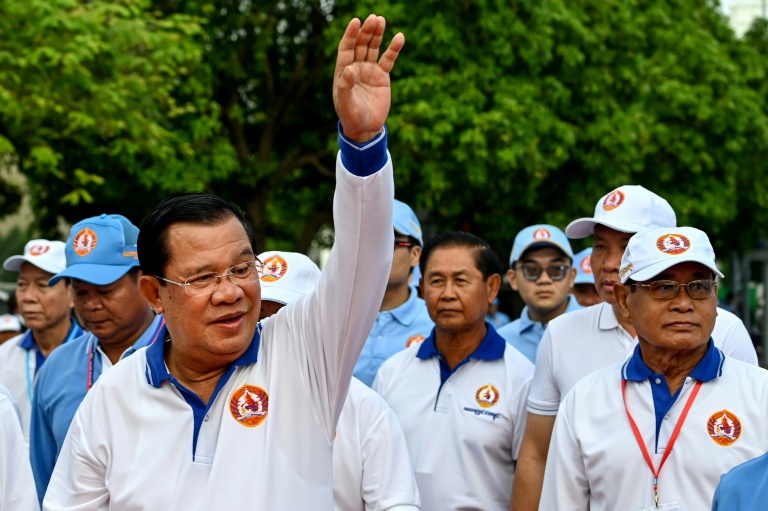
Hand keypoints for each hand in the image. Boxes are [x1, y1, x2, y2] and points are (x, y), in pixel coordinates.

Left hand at [333, 15, 404, 142]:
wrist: (366, 129)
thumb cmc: (351, 117)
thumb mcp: (345, 104)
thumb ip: (346, 86)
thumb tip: (348, 69)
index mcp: (343, 72)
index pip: (346, 48)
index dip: (351, 35)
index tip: (356, 22)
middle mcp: (355, 68)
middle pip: (360, 45)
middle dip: (366, 32)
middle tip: (373, 18)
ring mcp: (369, 71)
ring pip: (373, 48)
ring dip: (377, 34)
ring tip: (381, 20)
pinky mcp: (382, 77)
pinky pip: (388, 60)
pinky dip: (393, 49)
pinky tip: (399, 37)